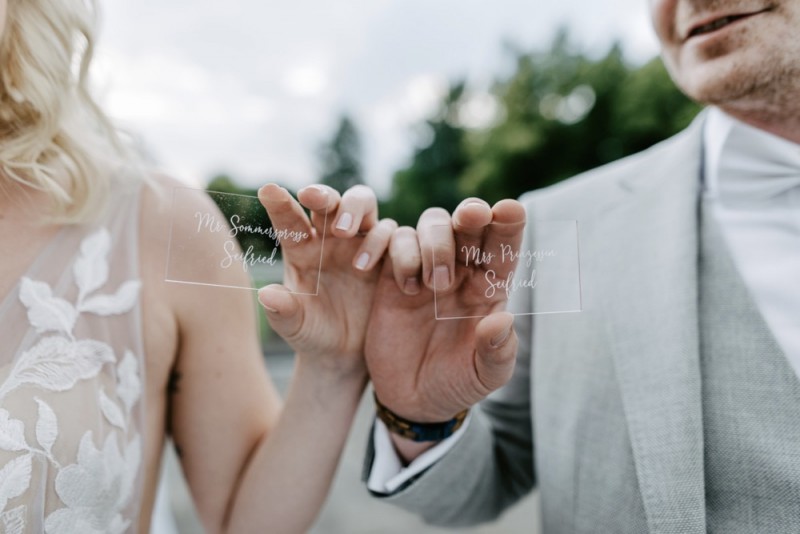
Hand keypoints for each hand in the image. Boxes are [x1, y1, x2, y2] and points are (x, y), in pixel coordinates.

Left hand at [257, 184, 394, 376]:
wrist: (347, 355)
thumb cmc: (313, 334)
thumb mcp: (295, 327)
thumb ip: (282, 311)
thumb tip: (266, 295)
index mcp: (301, 248)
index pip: (289, 219)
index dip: (279, 203)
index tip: (268, 190)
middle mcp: (331, 237)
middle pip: (331, 199)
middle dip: (326, 196)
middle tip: (316, 202)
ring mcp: (362, 242)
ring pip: (365, 204)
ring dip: (358, 216)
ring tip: (355, 261)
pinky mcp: (389, 255)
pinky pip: (397, 235)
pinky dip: (392, 245)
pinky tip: (380, 273)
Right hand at [365, 198, 525, 422]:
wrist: (411, 399)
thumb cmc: (457, 383)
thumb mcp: (484, 377)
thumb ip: (497, 352)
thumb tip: (503, 320)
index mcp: (490, 287)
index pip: (504, 247)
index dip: (509, 225)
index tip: (510, 209)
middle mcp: (461, 270)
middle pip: (468, 224)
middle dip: (471, 214)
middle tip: (471, 217)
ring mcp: (426, 268)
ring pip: (432, 223)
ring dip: (435, 242)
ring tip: (434, 284)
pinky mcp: (392, 275)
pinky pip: (395, 241)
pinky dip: (400, 253)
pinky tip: (405, 288)